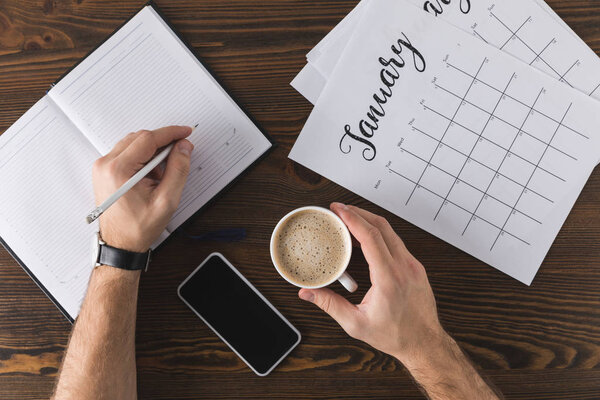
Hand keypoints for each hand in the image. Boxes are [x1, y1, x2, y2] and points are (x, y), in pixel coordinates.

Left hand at [92, 126, 193, 252]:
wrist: (120, 243)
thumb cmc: (137, 227)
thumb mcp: (166, 200)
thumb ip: (178, 170)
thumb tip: (183, 148)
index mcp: (119, 170)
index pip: (148, 139)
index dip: (170, 133)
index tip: (185, 133)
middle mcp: (106, 165)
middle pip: (140, 138)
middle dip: (163, 143)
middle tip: (180, 153)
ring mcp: (103, 167)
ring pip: (134, 143)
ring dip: (153, 151)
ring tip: (163, 172)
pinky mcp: (105, 170)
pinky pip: (127, 153)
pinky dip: (143, 158)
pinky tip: (151, 174)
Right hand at [298, 203, 444, 363]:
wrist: (425, 344)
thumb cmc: (396, 335)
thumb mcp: (356, 323)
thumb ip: (329, 305)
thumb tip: (308, 293)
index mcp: (389, 278)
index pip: (371, 237)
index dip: (353, 219)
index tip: (339, 209)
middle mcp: (404, 267)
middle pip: (381, 226)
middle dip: (358, 212)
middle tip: (339, 209)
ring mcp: (412, 265)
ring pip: (390, 232)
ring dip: (369, 221)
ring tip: (349, 219)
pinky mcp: (415, 267)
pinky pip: (396, 242)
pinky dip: (379, 233)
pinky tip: (366, 237)